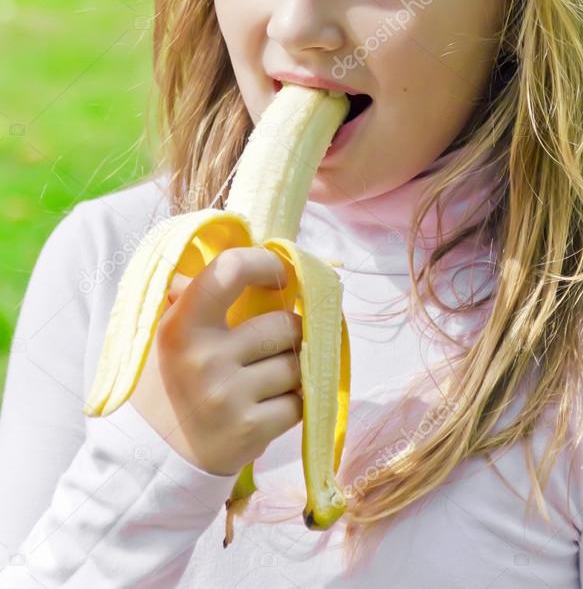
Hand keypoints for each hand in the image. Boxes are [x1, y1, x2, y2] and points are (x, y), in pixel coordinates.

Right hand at [129, 247, 302, 475]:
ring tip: (267, 378)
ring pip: (297, 365)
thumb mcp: (163, 335)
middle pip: (284, 325)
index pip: (231, 270)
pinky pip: (299, 403)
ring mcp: (229, 396)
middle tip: (275, 342)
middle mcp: (205, 358)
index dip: (264, 264)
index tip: (279, 275)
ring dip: (292, 370)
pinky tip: (268, 406)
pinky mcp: (251, 431)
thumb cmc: (164, 386)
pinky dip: (293, 403)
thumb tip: (217, 251)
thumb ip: (187, 293)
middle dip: (289, 331)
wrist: (151, 462)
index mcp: (182, 326)